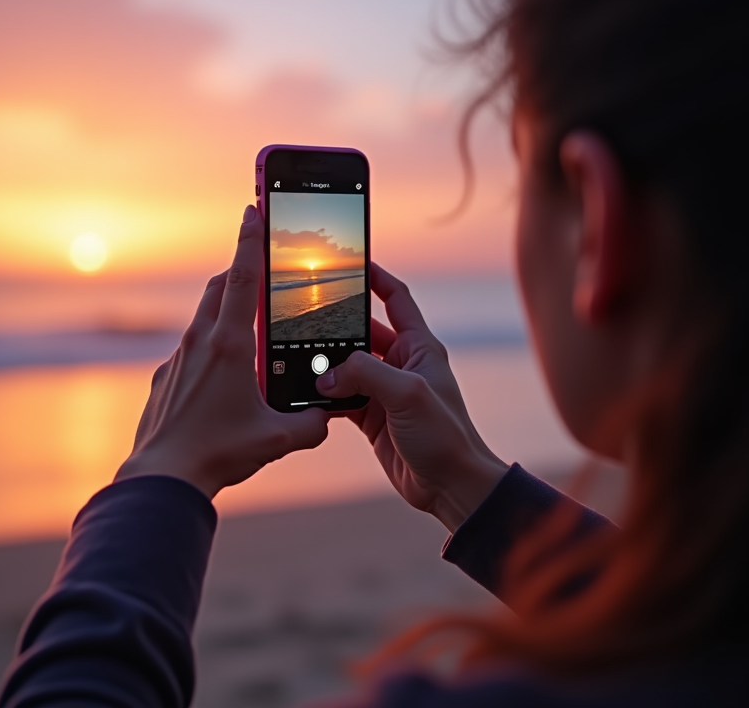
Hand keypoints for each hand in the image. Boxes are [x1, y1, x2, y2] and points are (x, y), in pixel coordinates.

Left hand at [116, 205, 329, 499]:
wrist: (162, 476)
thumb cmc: (217, 452)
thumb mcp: (276, 439)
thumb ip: (311, 424)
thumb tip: (328, 417)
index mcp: (230, 344)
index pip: (242, 277)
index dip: (250, 240)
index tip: (252, 209)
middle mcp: (200, 342)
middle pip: (219, 288)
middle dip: (238, 270)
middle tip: (255, 263)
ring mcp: (178, 359)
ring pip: (202, 317)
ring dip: (223, 309)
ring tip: (244, 323)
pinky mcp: (165, 379)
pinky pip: (190, 350)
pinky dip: (208, 348)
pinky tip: (220, 378)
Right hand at [316, 264, 508, 530]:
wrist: (450, 486)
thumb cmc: (445, 436)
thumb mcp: (407, 394)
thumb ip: (366, 374)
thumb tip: (327, 374)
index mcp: (419, 348)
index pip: (396, 298)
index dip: (375, 277)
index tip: (351, 262)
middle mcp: (402, 364)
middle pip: (362, 332)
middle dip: (337, 325)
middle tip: (306, 314)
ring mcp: (386, 391)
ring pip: (348, 366)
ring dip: (326, 364)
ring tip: (298, 356)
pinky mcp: (373, 416)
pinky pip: (342, 396)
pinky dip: (324, 395)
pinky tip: (306, 393)